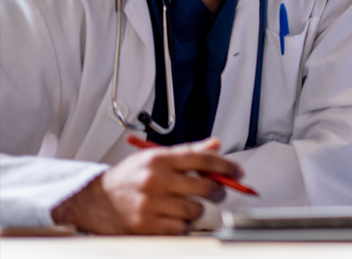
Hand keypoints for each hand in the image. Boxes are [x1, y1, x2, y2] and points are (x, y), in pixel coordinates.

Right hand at [50, 137, 237, 234]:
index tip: (238, 172)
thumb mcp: (153, 158)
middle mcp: (155, 180)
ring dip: (195, 210)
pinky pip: (181, 228)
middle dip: (218, 191)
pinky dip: (182, 225)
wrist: (92, 201)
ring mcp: (151, 205)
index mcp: (159, 159)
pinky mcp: (147, 226)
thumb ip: (187, 152)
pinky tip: (171, 218)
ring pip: (195, 210)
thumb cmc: (126, 179)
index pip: (204, 159)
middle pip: (205, 187)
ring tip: (182, 206)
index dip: (227, 166)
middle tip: (218, 192)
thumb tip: (216, 145)